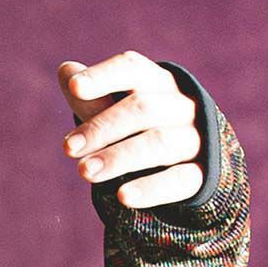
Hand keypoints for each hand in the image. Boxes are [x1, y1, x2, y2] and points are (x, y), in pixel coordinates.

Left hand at [58, 51, 205, 208]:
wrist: (187, 170)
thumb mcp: (115, 114)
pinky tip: (123, 197)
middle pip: (143, 108)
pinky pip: (178, 180)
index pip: (133, 70)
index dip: (104, 76)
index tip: (75, 87)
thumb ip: (92, 99)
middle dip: (102, 127)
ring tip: (85, 171)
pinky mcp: (202, 176)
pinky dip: (150, 188)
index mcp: (158, 84)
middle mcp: (181, 106)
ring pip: (159, 143)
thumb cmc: (140, 133)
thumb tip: (65, 70)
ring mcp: (195, 140)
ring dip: (119, 157)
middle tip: (68, 148)